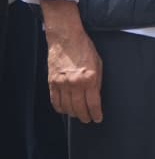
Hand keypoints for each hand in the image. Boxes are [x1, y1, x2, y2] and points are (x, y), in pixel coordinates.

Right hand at [42, 1, 102, 123]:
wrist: (66, 38)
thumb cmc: (84, 48)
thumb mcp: (98, 64)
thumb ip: (97, 81)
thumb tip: (96, 96)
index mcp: (89, 78)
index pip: (93, 103)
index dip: (96, 113)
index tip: (98, 118)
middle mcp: (75, 83)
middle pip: (79, 108)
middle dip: (85, 116)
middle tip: (88, 119)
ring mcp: (61, 83)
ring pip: (67, 107)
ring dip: (73, 114)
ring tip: (78, 115)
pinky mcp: (52, 82)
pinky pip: (55, 100)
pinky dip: (60, 108)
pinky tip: (65, 110)